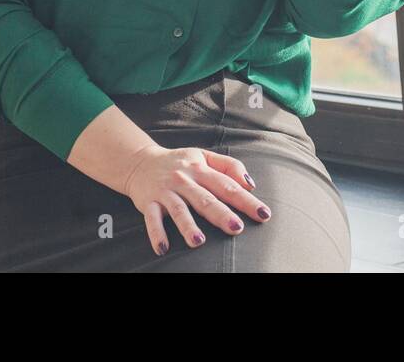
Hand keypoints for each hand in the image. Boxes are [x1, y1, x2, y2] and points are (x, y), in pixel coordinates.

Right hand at [121, 143, 272, 255]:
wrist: (140, 162)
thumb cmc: (180, 162)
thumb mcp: (204, 156)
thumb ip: (229, 166)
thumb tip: (250, 184)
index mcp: (201, 169)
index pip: (227, 185)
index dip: (246, 200)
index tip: (263, 214)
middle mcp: (184, 179)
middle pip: (205, 198)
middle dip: (221, 214)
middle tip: (237, 228)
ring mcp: (166, 191)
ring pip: (179, 210)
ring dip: (188, 226)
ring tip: (199, 241)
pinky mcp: (149, 202)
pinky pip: (152, 219)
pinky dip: (156, 234)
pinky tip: (163, 249)